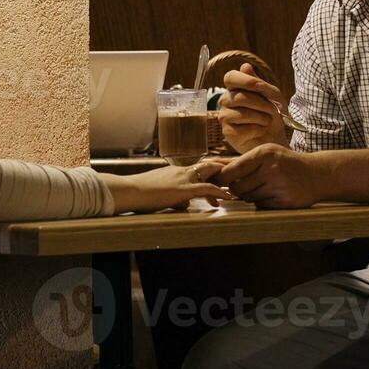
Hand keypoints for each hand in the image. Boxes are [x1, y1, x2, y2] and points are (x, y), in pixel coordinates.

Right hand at [102, 161, 228, 214]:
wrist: (130, 191)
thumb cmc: (138, 194)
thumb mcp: (158, 193)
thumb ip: (174, 196)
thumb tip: (185, 203)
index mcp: (175, 171)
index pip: (197, 169)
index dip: (210, 171)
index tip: (220, 175)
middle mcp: (181, 171)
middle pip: (207, 165)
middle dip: (223, 168)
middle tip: (235, 174)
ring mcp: (183, 178)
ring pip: (210, 173)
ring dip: (225, 178)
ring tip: (238, 185)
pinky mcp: (183, 189)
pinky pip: (207, 188)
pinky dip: (220, 192)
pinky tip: (229, 197)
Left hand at [216, 144, 324, 208]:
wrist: (316, 174)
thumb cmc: (285, 161)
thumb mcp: (266, 153)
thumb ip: (241, 161)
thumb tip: (213, 165)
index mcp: (264, 154)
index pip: (233, 170)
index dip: (221, 178)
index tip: (216, 181)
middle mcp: (271, 169)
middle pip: (238, 187)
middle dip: (236, 189)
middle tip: (242, 185)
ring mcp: (278, 186)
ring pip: (248, 198)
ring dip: (249, 195)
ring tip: (261, 186)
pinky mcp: (284, 201)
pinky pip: (261, 205)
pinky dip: (261, 201)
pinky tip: (272, 193)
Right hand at [218, 63, 289, 152]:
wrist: (274, 138)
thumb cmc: (272, 114)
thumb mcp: (273, 96)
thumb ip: (260, 83)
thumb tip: (245, 66)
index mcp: (235, 88)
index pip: (230, 77)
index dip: (245, 80)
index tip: (260, 86)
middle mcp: (226, 101)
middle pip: (239, 97)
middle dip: (261, 103)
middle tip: (274, 110)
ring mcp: (224, 117)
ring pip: (242, 113)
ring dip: (262, 117)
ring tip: (268, 121)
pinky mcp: (228, 133)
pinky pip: (244, 129)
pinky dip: (258, 129)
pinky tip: (260, 131)